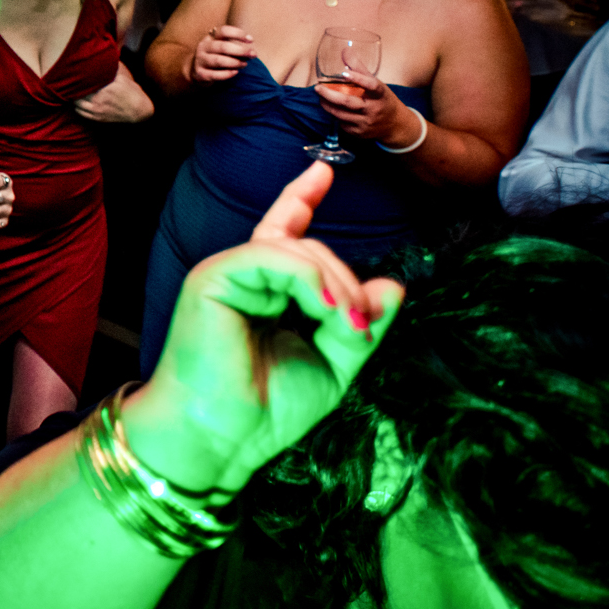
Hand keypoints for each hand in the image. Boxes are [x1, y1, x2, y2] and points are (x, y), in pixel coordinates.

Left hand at [73, 63, 153, 122]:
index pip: (85, 80)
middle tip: (69, 78)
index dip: (78, 75)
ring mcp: (97, 109)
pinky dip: (75, 106)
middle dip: (73, 85)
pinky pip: (80, 112)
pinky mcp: (97, 117)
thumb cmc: (131, 92)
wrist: (139, 111)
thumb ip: (111, 68)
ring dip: (72, 95)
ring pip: (76, 102)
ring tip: (70, 89)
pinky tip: (75, 100)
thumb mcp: (122, 77)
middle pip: (78, 91)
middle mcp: (99, 99)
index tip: (73, 70)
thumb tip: (103, 56)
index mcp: (105, 87)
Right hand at [135, 162, 402, 494]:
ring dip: (337, 285)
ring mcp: (226, 274)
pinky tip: (327, 309)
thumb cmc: (265, 411)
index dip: (301, 198)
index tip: (323, 170)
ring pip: (298, 250)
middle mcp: (243, 277)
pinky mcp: (214, 278)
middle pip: (308, 247)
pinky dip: (311, 280)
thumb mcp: (332, 366)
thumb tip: (394, 287)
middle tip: (361, 326)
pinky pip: (275, 258)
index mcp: (263, 293)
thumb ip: (360, 326)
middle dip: (347, 282)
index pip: (284, 233)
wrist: (219, 438)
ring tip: (346, 327)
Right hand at [187, 24, 253, 83]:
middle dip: (240, 51)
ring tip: (245, 64)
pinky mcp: (200, 74)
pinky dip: (226, 74)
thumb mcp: (222, 46)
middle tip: (253, 54)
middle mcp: (204, 47)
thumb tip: (251, 51)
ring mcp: (200, 60)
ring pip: (218, 60)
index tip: (251, 40)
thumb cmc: (215, 56)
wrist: (195, 70)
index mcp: (210, 37)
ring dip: (234, 63)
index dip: (238, 34)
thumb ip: (234, 46)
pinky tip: (235, 72)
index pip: (223, 31)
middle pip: (222, 46)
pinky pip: (214, 75)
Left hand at [314, 72, 417, 144]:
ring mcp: (366, 122)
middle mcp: (374, 109)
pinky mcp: (359, 133)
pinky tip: (333, 108)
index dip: (358, 78)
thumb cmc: (382, 99)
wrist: (395, 125)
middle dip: (329, 95)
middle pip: (348, 102)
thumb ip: (359, 68)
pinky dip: (335, 115)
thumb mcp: (376, 84)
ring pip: (340, 114)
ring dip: (327, 104)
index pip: (371, 85)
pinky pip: (341, 123)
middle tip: (317, 88)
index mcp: (380, 94)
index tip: (344, 72)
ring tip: (320, 96)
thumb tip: (345, 50)